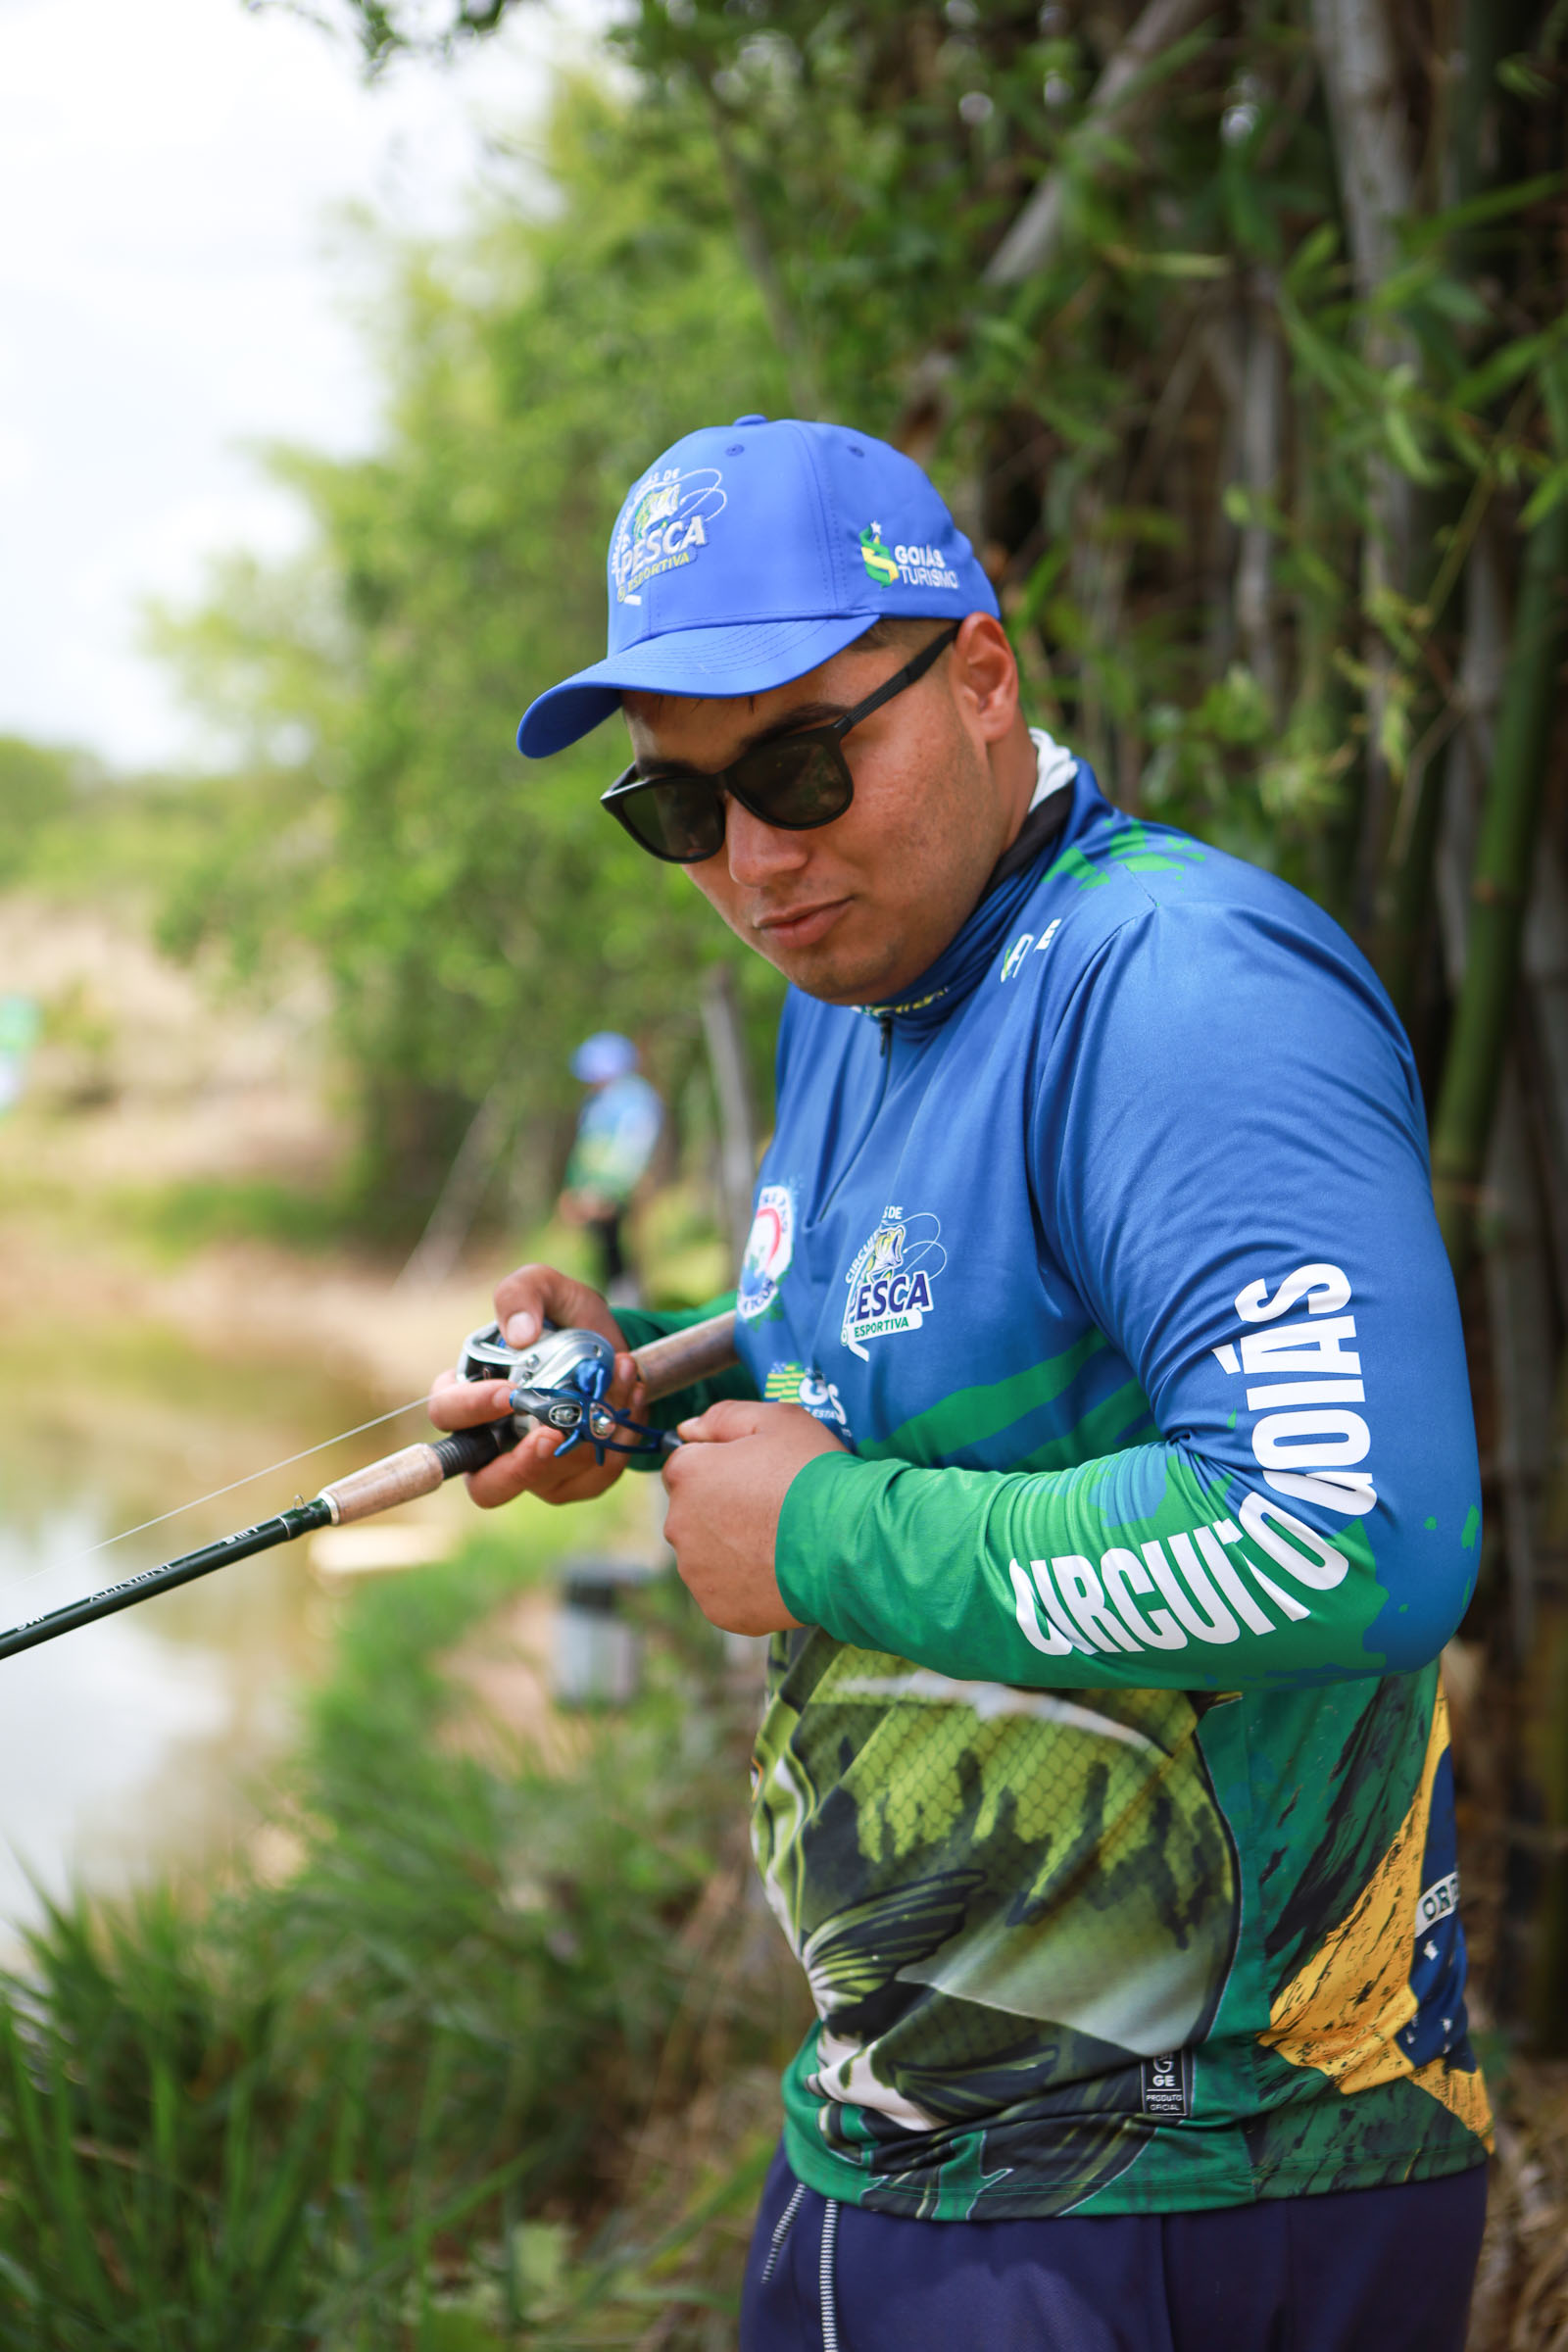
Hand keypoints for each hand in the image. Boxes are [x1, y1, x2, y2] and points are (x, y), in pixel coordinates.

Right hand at [426, 1263, 642, 1507]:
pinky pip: (594, 1478)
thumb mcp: (546, 1287)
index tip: (509, 1394)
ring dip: (588, 1437)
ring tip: (619, 1382)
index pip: (449, 1415)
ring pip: (549, 1479)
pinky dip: (618, 1442)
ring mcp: (535, 1469)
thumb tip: (517, 1334)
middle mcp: (495, 1441)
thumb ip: (522, 1292)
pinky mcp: (575, 1480)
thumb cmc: (566, 1320)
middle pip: (486, 1484)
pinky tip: (631, 1399)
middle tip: (554, 1433)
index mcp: (470, 1395)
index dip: (472, 1410)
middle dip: (521, 1465)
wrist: (616, 1347)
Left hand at [661, 1400, 845, 1634]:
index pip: (685, 1464)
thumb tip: (687, 1429)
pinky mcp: (718, 1608)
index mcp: (687, 1474)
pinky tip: (777, 1571)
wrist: (849, 1544)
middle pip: (693, 1511)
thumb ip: (724, 1416)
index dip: (722, 1464)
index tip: (756, 1473)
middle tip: (771, 1507)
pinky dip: (744, 1583)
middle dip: (722, 1507)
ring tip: (779, 1541)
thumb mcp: (778, 1420)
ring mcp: (697, 1572)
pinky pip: (724, 1591)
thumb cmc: (815, 1476)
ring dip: (731, 1547)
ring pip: (706, 1553)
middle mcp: (679, 1524)